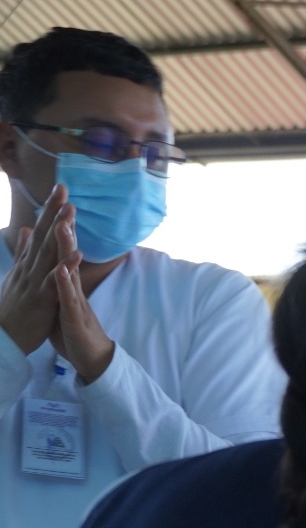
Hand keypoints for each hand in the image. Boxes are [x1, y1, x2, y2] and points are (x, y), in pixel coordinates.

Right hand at [0, 184, 71, 356]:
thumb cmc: (14, 308)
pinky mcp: (40, 299)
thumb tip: (27, 230)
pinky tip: (77, 254)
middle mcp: (29, 268)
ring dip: (59, 232)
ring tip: (70, 211)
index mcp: (27, 263)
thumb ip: (24, 252)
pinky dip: (65, 267)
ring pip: (48, 253)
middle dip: (53, 212)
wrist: (2, 338)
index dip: (50, 211)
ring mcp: (34, 282)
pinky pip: (54, 281)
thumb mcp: (18, 276)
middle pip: (44, 236)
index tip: (60, 190)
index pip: (40, 232)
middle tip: (63, 189)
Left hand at [46, 212, 113, 383]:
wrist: (92, 358)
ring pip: (70, 271)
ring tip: (63, 225)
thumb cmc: (73, 329)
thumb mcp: (59, 299)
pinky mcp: (75, 318)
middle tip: (63, 199)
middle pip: (67, 252)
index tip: (54, 200)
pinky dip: (65, 284)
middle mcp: (73, 286)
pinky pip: (68, 299)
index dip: (56, 224)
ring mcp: (76, 301)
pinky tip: (61, 269)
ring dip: (67, 248)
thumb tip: (49, 259)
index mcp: (65, 282)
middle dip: (64, 225)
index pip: (60, 249)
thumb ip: (53, 278)